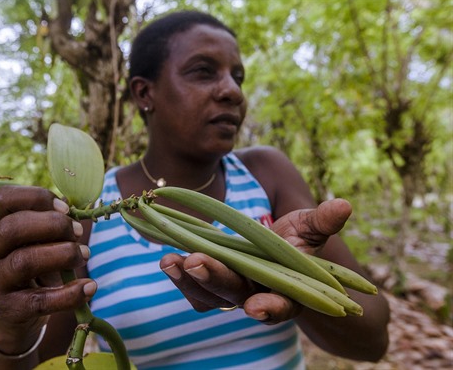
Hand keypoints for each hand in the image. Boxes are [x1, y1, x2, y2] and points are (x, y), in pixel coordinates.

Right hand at [0, 186, 94, 350]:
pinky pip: (40, 300)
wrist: (17, 318)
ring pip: (23, 262)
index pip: (5, 199)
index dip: (38, 197)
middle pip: (11, 228)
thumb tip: (72, 208)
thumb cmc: (34, 270)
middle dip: (53, 225)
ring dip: (63, 254)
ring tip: (85, 255)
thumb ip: (50, 225)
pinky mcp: (9, 310)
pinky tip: (90, 286)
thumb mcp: (37, 244)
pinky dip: (70, 294)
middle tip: (78, 233)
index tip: (66, 209)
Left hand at [159, 198, 351, 323]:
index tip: (256, 307)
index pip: (281, 304)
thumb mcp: (308, 228)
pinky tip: (166, 259)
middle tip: (195, 262)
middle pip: (234, 295)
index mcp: (286, 290)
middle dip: (215, 280)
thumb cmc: (293, 240)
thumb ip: (322, 221)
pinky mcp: (208, 284)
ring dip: (187, 279)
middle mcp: (255, 295)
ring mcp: (229, 291)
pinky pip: (192, 286)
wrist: (267, 249)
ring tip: (169, 260)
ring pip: (207, 295)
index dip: (270, 308)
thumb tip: (344, 204)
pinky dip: (179, 274)